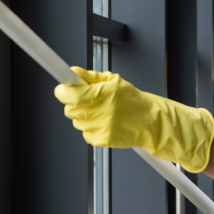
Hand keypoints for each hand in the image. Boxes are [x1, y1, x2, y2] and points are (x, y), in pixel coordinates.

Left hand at [54, 67, 213, 172]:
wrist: (150, 121)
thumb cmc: (133, 100)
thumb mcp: (114, 81)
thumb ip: (91, 77)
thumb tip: (73, 73)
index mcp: (104, 93)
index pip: (71, 94)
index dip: (63, 91)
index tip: (63, 88)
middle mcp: (101, 111)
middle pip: (69, 109)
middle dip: (74, 103)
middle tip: (87, 100)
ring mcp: (101, 127)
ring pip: (76, 121)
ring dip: (83, 116)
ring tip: (100, 111)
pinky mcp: (102, 140)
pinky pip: (85, 133)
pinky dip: (91, 128)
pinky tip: (104, 122)